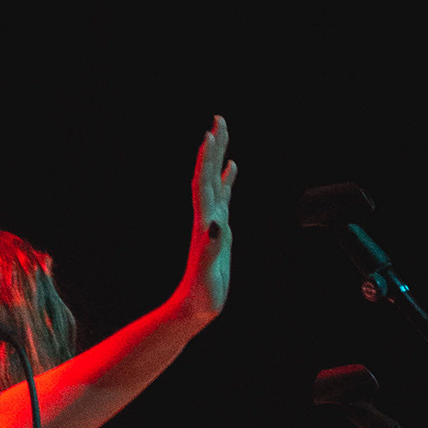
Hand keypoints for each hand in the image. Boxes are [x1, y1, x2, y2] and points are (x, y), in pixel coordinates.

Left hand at [173, 114, 235, 327]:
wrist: (194, 307)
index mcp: (203, 223)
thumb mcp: (207, 275)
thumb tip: (216, 225)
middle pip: (208, 174)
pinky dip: (228, 179)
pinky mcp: (220, 229)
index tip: (211, 134)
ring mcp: (212, 221)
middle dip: (214, 147)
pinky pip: (224, 196)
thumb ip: (211, 250)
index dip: (207, 160)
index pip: (204, 184)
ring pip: (216, 180)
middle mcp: (206, 217)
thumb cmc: (201, 295)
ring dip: (219, 156)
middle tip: (219, 119)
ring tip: (222, 133)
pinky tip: (233, 167)